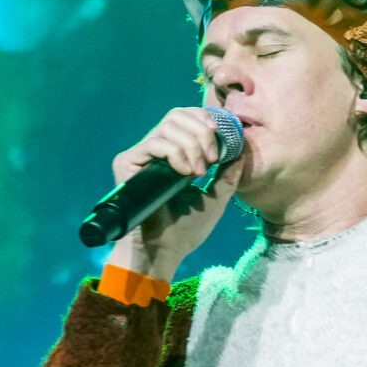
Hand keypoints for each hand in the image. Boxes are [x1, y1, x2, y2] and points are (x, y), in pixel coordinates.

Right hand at [105, 106, 240, 280]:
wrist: (164, 251)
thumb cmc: (185, 230)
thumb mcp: (215, 198)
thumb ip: (227, 175)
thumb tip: (240, 151)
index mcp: (171, 155)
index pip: (183, 117)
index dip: (202, 118)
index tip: (219, 135)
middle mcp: (153, 151)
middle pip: (176, 116)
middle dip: (201, 134)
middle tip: (212, 160)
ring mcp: (139, 156)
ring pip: (167, 127)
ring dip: (191, 145)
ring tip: (199, 172)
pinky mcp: (126, 164)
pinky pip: (154, 143)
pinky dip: (175, 154)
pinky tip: (185, 174)